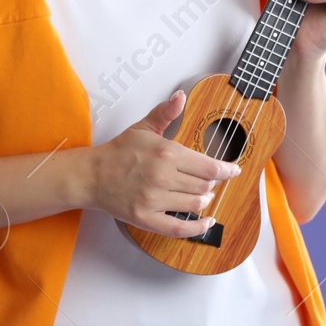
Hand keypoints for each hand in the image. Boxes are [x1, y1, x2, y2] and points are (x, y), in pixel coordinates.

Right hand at [89, 90, 242, 237]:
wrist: (91, 175)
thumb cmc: (118, 152)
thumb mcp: (142, 128)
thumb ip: (165, 113)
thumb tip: (180, 96)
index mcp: (166, 153)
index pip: (209, 166)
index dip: (226, 170)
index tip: (233, 170)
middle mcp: (162, 177)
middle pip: (205, 185)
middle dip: (210, 183)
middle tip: (206, 180)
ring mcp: (154, 199)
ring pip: (196, 204)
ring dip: (203, 200)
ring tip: (200, 195)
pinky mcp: (146, 218)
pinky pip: (180, 228)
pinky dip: (199, 228)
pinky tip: (208, 223)